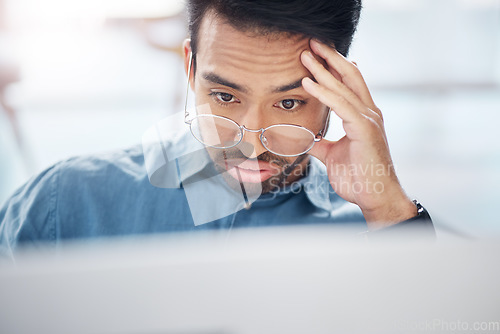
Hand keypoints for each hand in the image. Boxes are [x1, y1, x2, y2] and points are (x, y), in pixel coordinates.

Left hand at [300, 39, 415, 228]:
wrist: (374, 197)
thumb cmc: (358, 178)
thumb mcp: (332, 156)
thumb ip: (320, 143)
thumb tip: (306, 138)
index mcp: (362, 116)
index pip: (348, 84)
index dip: (332, 68)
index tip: (315, 56)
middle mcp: (368, 112)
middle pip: (349, 76)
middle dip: (329, 59)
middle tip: (310, 44)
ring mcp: (369, 119)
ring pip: (344, 86)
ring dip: (322, 69)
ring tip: (305, 56)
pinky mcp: (365, 128)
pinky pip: (341, 105)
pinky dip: (324, 92)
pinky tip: (309, 82)